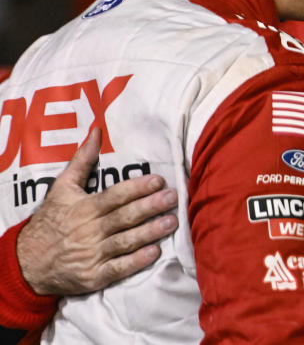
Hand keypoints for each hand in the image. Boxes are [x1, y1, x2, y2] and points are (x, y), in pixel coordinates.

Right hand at [16, 128, 178, 295]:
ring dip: (150, 232)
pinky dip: (136, 261)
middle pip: (124, 217)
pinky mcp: (94, 276)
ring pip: (126, 241)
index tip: (158, 180)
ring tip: (172, 222)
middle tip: (173, 198)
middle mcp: (89, 230)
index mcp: (84, 208)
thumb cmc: (50, 220)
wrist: (27, 262)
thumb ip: (82, 160)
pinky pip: (118, 269)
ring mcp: (92, 254)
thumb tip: (97, 132)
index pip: (115, 196)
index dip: (137, 188)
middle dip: (150, 206)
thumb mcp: (62, 188)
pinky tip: (154, 252)